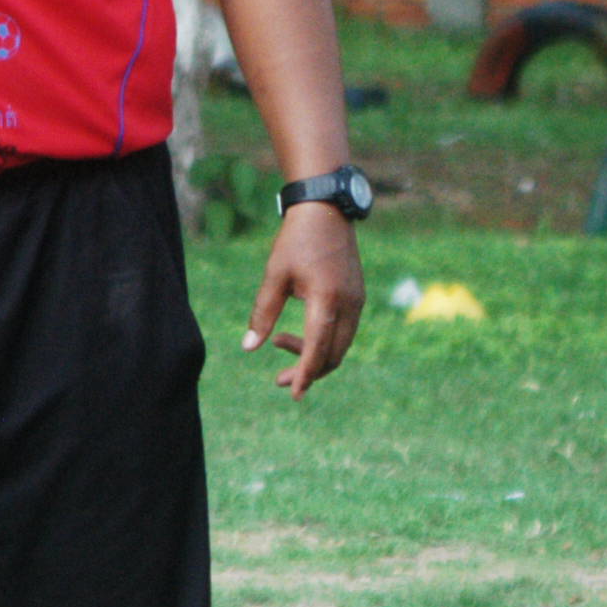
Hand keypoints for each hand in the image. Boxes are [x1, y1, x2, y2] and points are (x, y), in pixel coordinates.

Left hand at [243, 203, 364, 396]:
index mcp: (327, 300)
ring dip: (315, 355)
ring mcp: (357, 301)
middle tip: (279, 380)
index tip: (294, 394)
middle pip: (334, 354)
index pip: (319, 350)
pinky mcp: (357, 297)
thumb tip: (249, 347)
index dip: (306, 374)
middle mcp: (349, 305)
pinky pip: (344, 331)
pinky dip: (324, 341)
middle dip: (308, 371)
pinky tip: (299, 335)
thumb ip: (263, 312)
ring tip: (278, 344)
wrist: (325, 212)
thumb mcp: (274, 276)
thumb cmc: (295, 241)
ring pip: (341, 345)